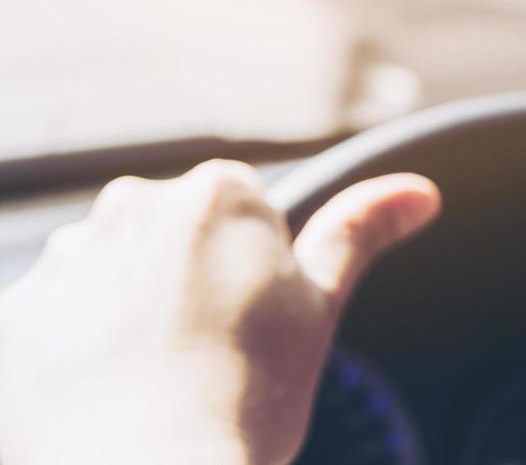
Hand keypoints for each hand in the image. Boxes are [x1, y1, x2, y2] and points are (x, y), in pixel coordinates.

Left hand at [0, 160, 440, 464]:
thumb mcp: (318, 309)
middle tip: (209, 355)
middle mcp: (131, 207)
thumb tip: (422, 190)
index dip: (252, 270)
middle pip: (167, 232)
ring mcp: (64, 261)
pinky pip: (49, 320)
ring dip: (123, 309)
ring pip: (106, 272)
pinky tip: (103, 396)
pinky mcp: (12, 318)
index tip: (251, 324)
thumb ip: (359, 233)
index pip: (239, 208)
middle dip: (183, 278)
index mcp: (217, 193)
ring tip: (153, 382)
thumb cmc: (249, 396)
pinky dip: (71, 350)